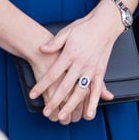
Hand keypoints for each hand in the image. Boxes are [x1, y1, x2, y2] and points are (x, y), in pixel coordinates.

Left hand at [28, 2, 121, 124]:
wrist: (105, 24)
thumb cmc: (85, 27)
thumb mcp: (66, 32)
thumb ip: (54, 43)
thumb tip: (42, 49)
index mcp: (70, 54)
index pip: (53, 74)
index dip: (42, 86)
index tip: (33, 95)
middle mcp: (81, 63)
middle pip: (65, 87)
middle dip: (54, 101)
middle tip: (46, 111)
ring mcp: (92, 69)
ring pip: (80, 92)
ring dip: (71, 106)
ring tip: (63, 116)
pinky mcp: (101, 71)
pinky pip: (97, 90)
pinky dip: (93, 103)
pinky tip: (89, 114)